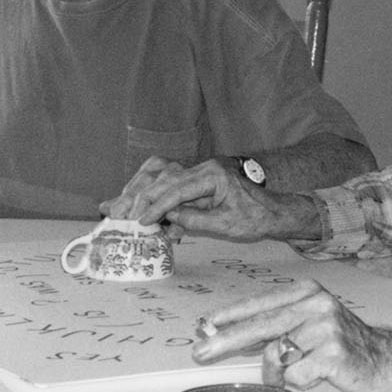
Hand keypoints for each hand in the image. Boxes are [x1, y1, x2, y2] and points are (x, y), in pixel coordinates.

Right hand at [102, 157, 314, 241]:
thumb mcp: (226, 224)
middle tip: (119, 214)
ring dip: (139, 190)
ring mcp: (198, 170)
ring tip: (119, 206)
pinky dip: (150, 194)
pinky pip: (167, 182)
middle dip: (140, 196)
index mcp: (213, 174)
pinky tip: (138, 208)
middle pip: (163, 177)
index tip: (141, 220)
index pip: (177, 188)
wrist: (273, 210)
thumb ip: (195, 219)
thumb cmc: (255, 217)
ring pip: (160, 174)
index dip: (157, 205)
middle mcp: (203, 167)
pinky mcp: (195, 179)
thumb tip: (167, 217)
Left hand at [191, 280, 391, 391]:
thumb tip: (225, 332)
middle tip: (200, 352)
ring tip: (298, 372)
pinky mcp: (334, 353)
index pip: (260, 303)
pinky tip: (319, 374)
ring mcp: (326, 328)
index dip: (229, 316)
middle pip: (261, 325)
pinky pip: (296, 374)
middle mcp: (316, 304)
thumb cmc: (339, 342)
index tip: (204, 326)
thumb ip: (273, 325)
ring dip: (277, 372)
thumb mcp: (308, 322)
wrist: (386, 358)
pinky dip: (300, 382)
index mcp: (307, 291)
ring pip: (277, 354)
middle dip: (226, 340)